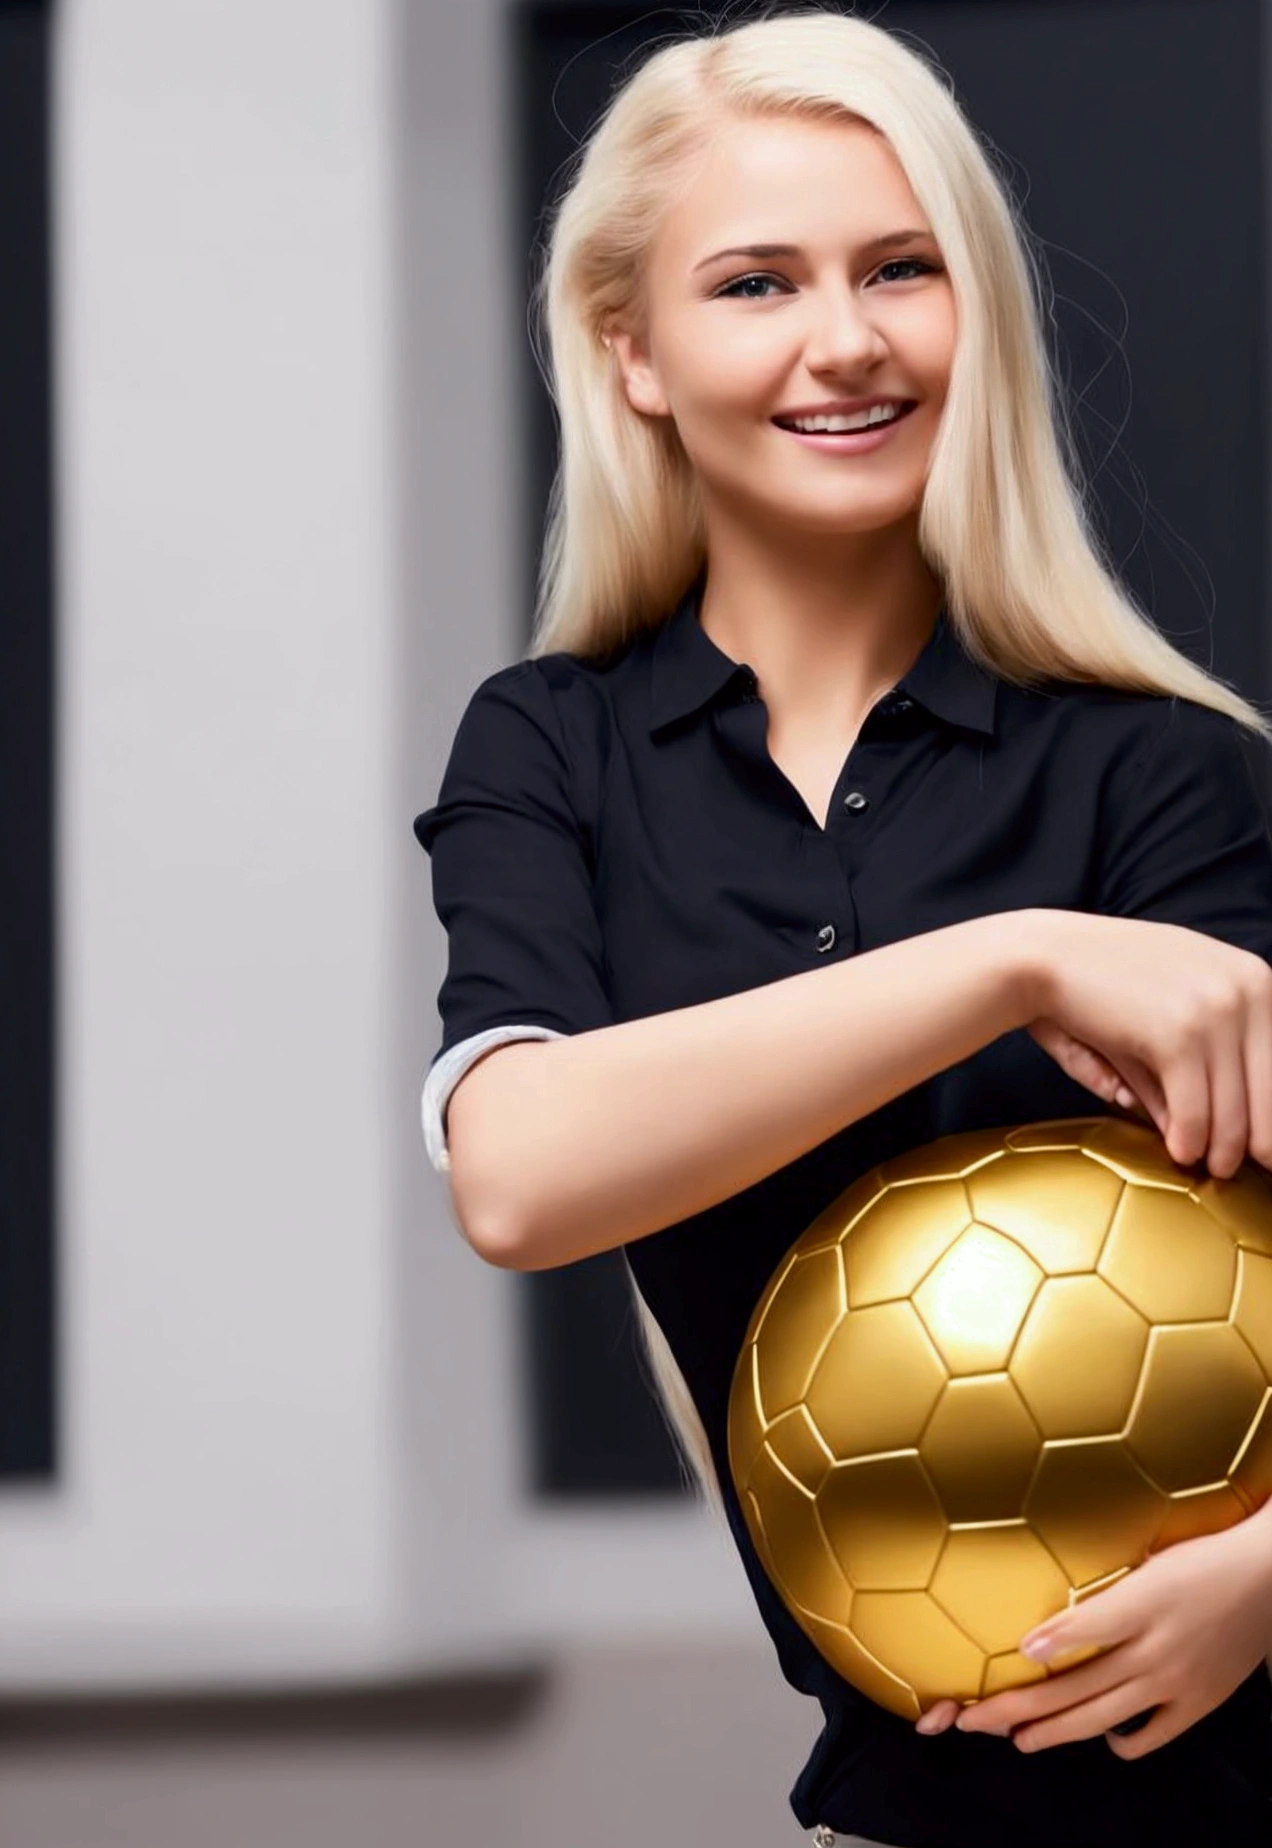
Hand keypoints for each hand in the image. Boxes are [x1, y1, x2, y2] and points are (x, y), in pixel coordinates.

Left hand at [914, 1509, 1271, 1754]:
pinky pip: (1151, 1736)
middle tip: (978, 1720)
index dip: (1047, 1642)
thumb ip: (1104, 1592)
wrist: (1266, 1577)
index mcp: (1139, 1606)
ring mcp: (1174, 1683)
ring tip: (1021, 1739)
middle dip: (1019, 1708)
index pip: (1081, 1630)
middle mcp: (1153, 1651)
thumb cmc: (1204, 1558)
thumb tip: (1053, 1619)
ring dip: (1055, 1731)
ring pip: (1101, 1717)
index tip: (1014, 1654)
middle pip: (1075, 1687)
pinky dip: (1121, 1742)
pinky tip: (1103, 1735)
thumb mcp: (1150, 1561)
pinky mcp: (1197, 1704)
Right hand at [1024, 910, 1271, 1180]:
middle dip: (1257, 1138)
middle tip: (1238, 1165)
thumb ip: (1202, 1066)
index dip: (1270, 1109)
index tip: (1261, 1141)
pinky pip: (1197, 1111)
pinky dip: (1190, 1140)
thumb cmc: (1102, 985)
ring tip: (1208, 1167)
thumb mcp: (1168, 1012)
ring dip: (1222, 1149)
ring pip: (1236, 1109)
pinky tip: (1180, 1152)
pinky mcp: (1181, 1034)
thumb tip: (1227, 1131)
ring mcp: (1217, 1009)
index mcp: (1256, 976)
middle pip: (1271, 1091)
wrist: (1041, 957)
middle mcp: (1248, 988)